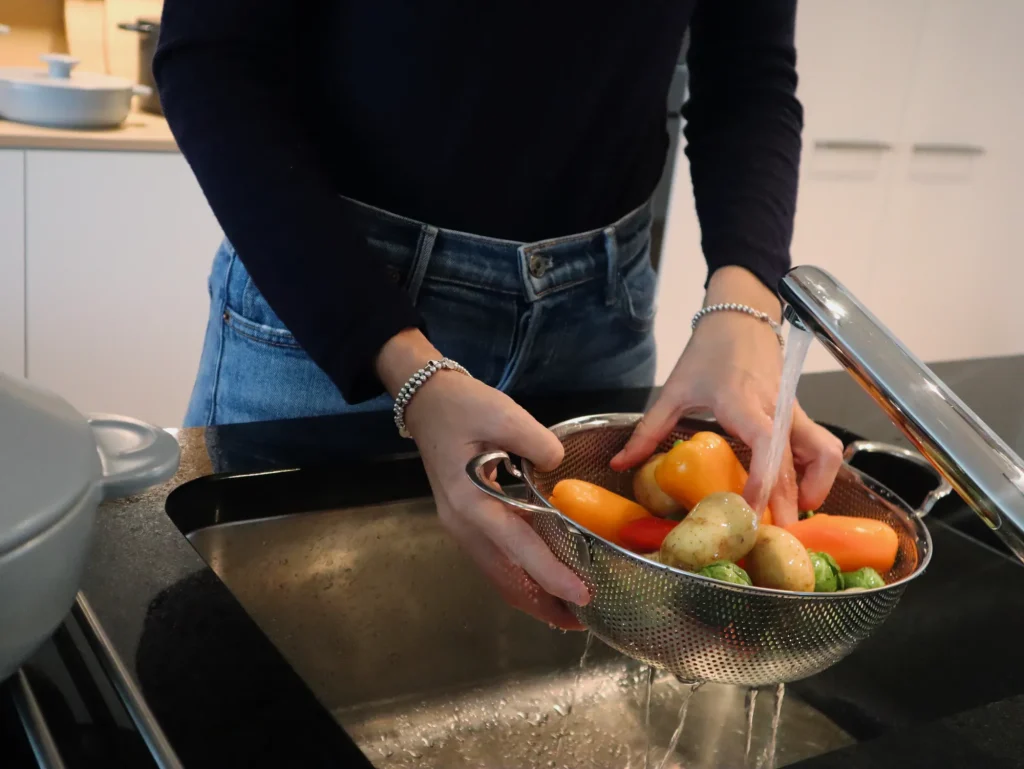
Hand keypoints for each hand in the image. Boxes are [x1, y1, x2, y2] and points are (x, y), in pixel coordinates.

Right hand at [377, 330, 589, 628]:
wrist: (426, 402)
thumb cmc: (461, 406)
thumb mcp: (502, 413)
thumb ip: (537, 442)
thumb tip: (559, 468)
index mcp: (470, 502)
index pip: (518, 547)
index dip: (551, 573)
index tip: (583, 594)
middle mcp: (462, 524)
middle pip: (505, 578)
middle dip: (543, 603)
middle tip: (582, 620)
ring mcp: (460, 527)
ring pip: (499, 576)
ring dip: (532, 596)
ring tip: (568, 611)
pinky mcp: (465, 522)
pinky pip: (495, 562)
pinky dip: (520, 579)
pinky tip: (542, 582)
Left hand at [611, 267, 842, 525]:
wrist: (739, 318)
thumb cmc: (707, 352)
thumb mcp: (673, 390)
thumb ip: (648, 430)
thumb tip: (620, 464)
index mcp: (742, 401)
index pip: (765, 444)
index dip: (764, 481)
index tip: (752, 512)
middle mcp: (776, 408)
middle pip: (797, 461)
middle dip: (790, 502)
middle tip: (776, 539)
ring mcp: (793, 411)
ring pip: (824, 452)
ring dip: (816, 486)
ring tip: (791, 516)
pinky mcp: (799, 414)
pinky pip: (820, 447)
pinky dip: (816, 473)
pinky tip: (796, 492)